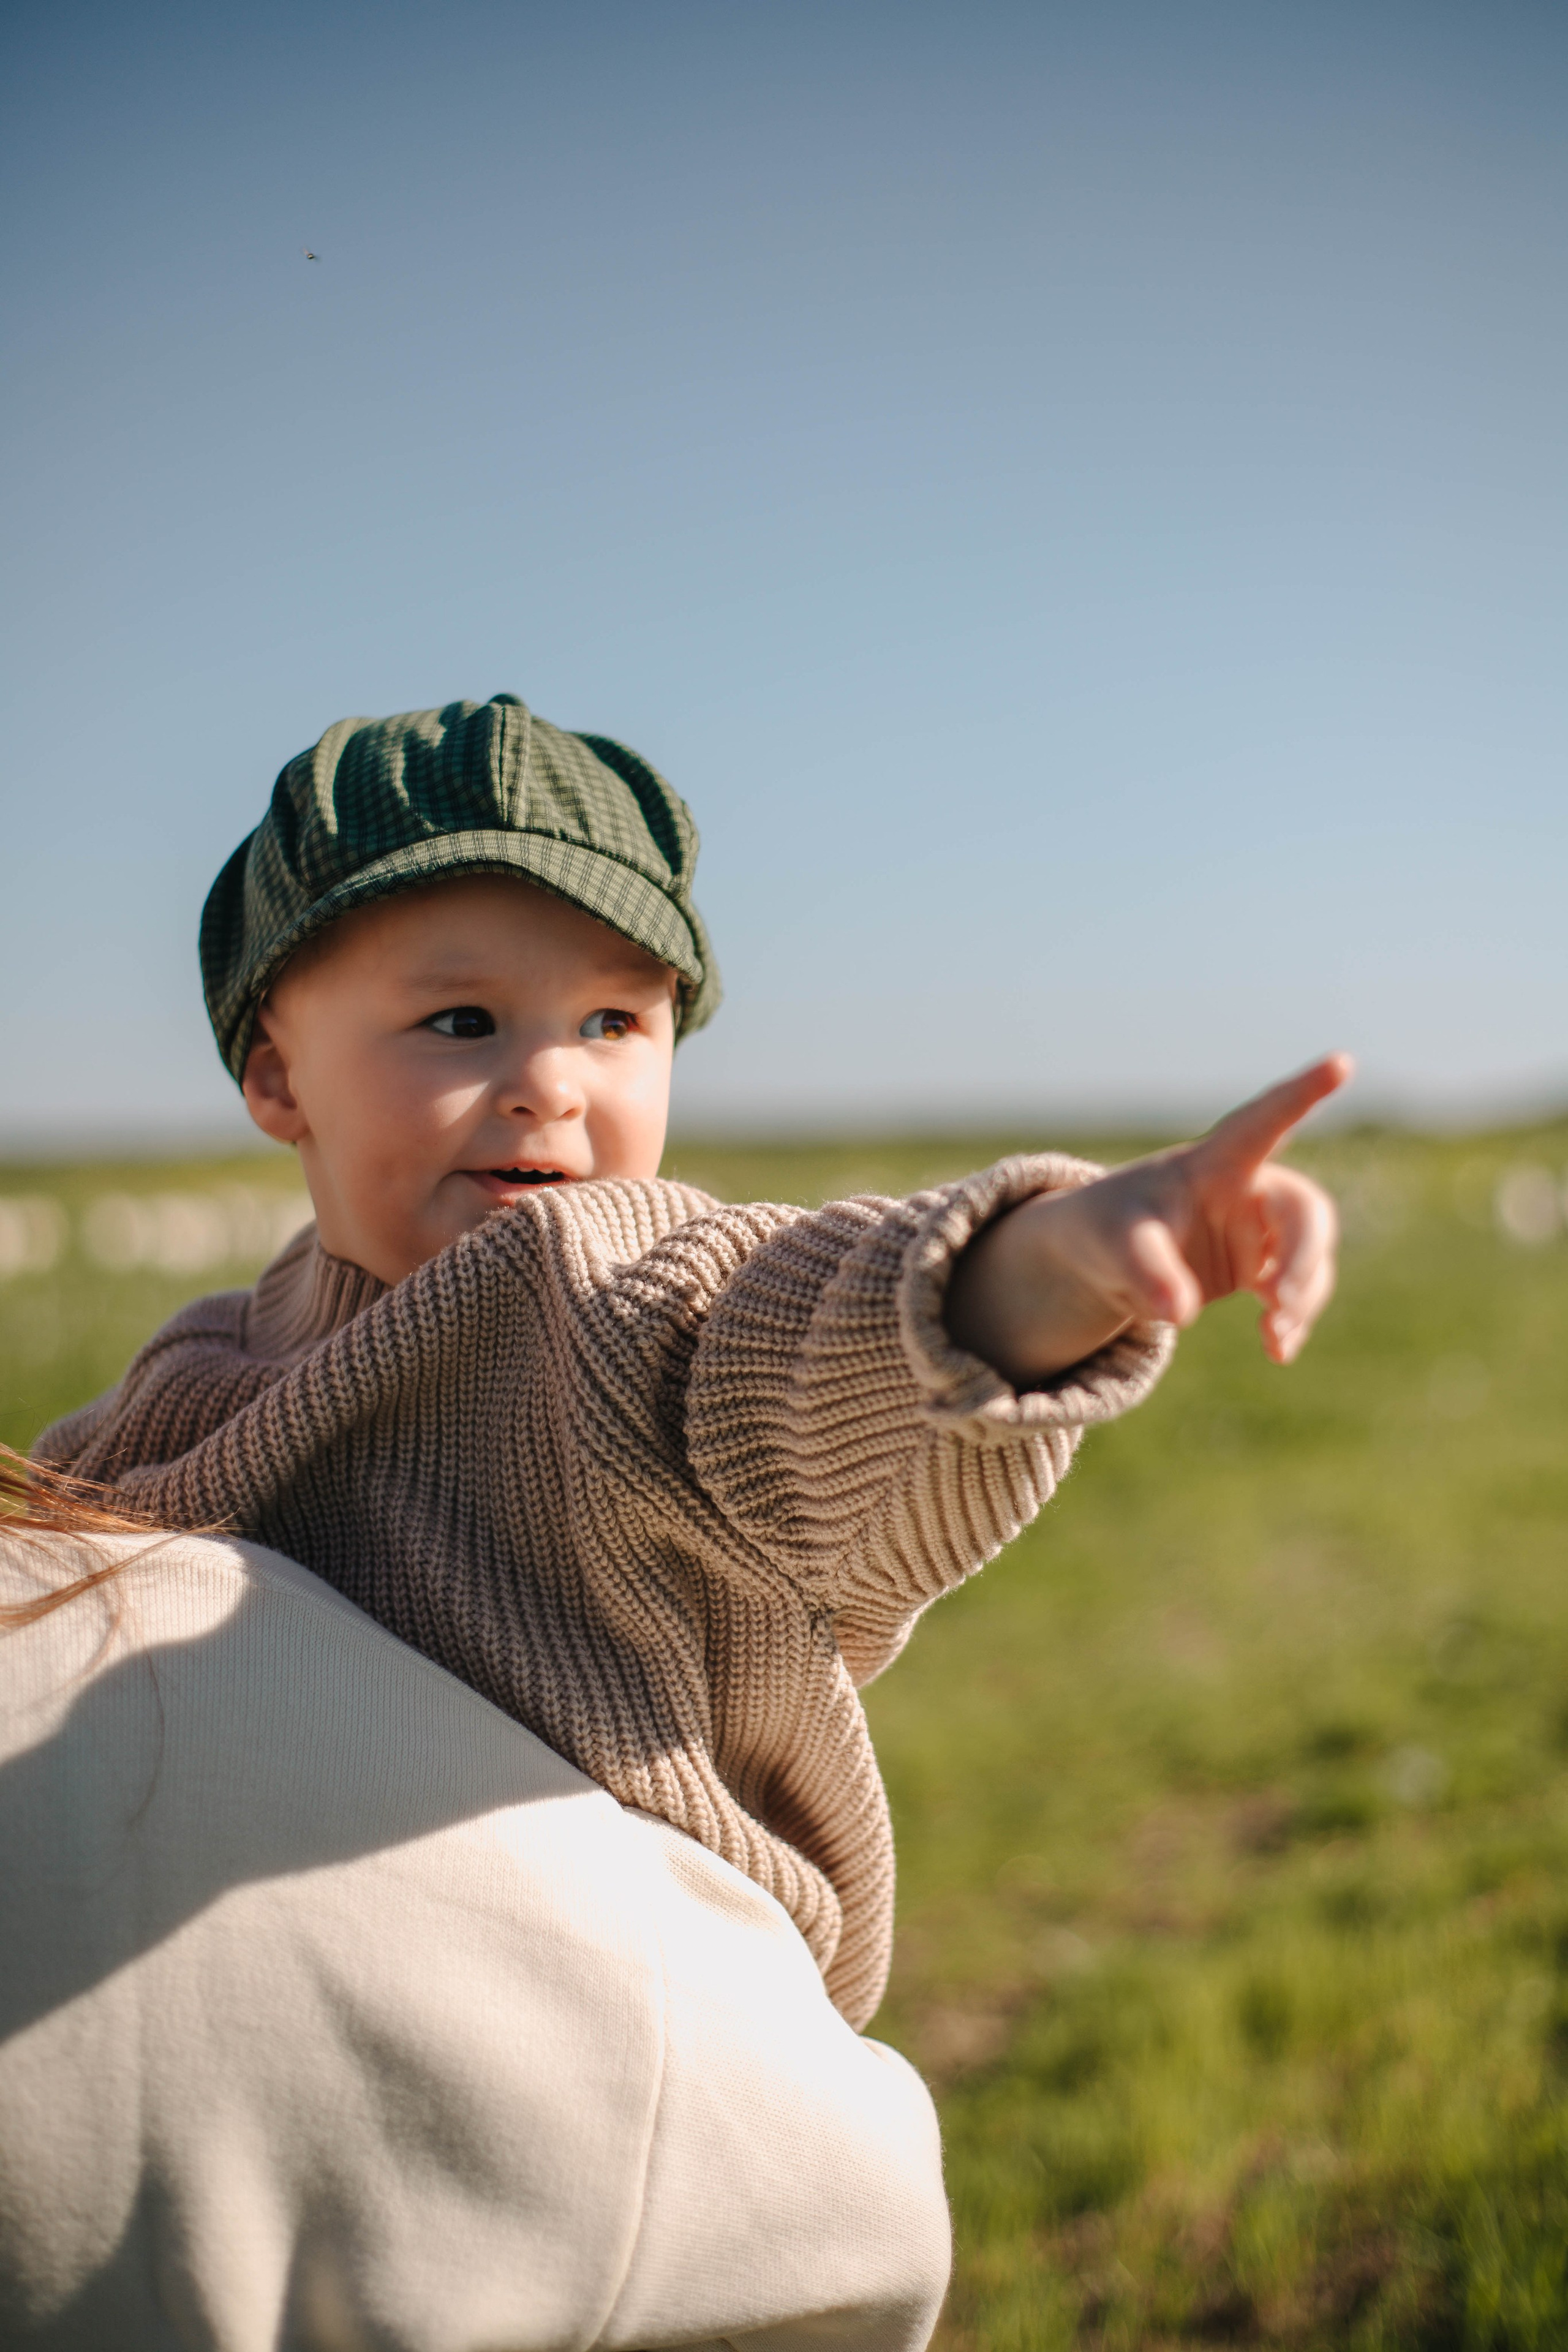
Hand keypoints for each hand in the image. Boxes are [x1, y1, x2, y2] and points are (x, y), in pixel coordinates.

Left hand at [944, 1054, 1351, 1386]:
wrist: (1102, 1261)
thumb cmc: (1107, 1228)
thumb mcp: (1117, 1245)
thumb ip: (1147, 1271)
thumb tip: (1179, 1315)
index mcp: (1214, 1162)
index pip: (1264, 1120)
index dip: (1303, 1093)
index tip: (1342, 1061)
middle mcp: (1248, 1189)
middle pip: (1304, 1212)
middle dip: (1305, 1257)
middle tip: (1281, 1303)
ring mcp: (1259, 1231)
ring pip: (1310, 1258)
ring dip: (1303, 1298)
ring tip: (1277, 1341)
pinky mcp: (1260, 1269)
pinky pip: (1294, 1295)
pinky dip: (1290, 1322)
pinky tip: (1276, 1350)